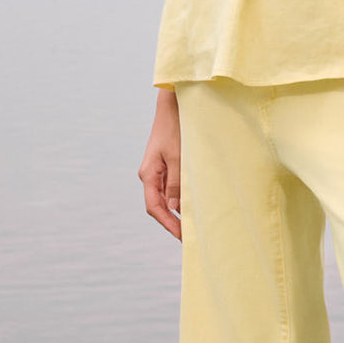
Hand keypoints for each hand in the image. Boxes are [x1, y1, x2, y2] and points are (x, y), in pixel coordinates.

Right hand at [138, 90, 181, 239]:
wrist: (174, 105)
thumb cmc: (175, 128)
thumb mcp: (178, 157)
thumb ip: (176, 183)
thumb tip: (174, 208)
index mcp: (149, 174)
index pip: (155, 207)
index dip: (168, 224)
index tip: (182, 237)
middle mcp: (150, 174)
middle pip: (159, 205)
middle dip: (173, 222)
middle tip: (190, 236)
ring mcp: (158, 170)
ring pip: (166, 197)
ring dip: (178, 211)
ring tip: (194, 224)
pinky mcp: (166, 165)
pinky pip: (171, 187)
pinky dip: (181, 198)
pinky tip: (193, 204)